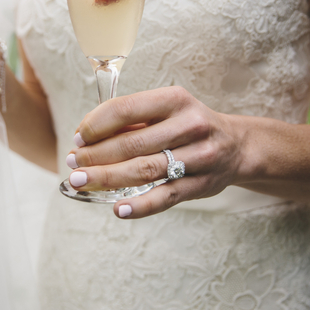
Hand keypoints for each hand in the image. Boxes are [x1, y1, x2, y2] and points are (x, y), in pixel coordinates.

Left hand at [65, 87, 246, 218]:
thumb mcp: (166, 111)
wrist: (238, 146)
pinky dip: (140, 206)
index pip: (125, 109)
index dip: (95, 125)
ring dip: (107, 178)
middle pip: (132, 144)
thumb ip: (131, 121)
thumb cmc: (187, 126)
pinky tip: (118, 209)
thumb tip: (85, 137)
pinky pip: (166, 197)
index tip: (77, 139)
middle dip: (95, 156)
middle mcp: (190, 125)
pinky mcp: (202, 184)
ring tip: (81, 183)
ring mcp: (199, 156)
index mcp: (175, 100)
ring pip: (145, 170)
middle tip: (72, 165)